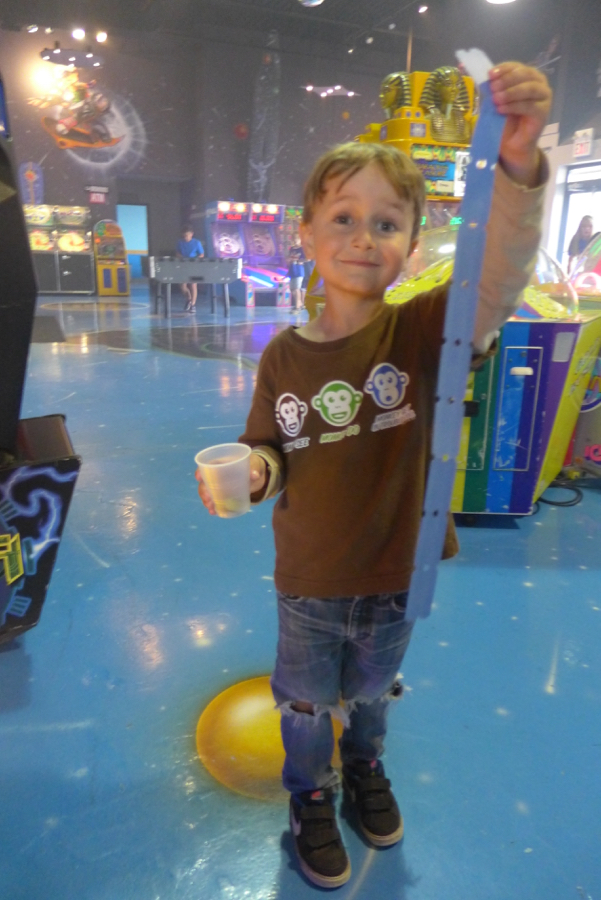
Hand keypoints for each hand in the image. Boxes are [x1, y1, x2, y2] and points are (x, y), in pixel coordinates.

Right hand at [195, 451, 266, 514]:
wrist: (256, 475)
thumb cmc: (252, 465)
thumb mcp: (254, 465)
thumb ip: (254, 468)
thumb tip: (255, 474)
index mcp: (221, 462)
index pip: (207, 465)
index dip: (200, 471)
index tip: (199, 478)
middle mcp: (216, 474)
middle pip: (205, 482)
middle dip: (203, 490)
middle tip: (208, 498)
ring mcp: (219, 485)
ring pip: (208, 492)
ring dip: (207, 500)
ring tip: (210, 507)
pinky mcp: (223, 494)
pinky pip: (215, 500)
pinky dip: (213, 506)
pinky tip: (213, 512)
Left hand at [489, 62, 551, 187]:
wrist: (512, 143)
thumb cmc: (505, 119)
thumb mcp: (496, 101)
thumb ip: (494, 89)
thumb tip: (486, 79)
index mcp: (527, 76)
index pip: (516, 67)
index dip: (504, 69)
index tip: (490, 74)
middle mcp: (539, 83)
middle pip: (525, 75)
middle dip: (507, 80)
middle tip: (493, 88)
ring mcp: (544, 97)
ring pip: (529, 89)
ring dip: (511, 92)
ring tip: (496, 99)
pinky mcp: (544, 112)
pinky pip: (529, 106)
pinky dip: (514, 106)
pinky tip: (501, 110)